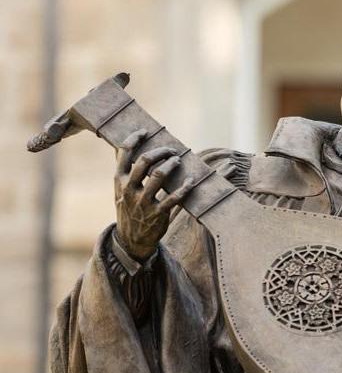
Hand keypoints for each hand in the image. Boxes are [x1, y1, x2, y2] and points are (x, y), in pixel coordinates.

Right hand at [114, 129, 194, 259]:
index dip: (134, 139)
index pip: (124, 154)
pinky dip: (185, 188)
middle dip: (160, 151)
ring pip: (159, 175)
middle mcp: (129, 190)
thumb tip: (126, 146)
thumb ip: (124, 171)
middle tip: (170, 150)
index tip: (145, 132)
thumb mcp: (120, 190)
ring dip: (172, 164)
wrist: (131, 240)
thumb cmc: (129, 208)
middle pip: (144, 161)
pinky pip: (175, 198)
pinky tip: (191, 181)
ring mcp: (143, 202)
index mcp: (119, 181)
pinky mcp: (158, 214)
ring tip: (178, 160)